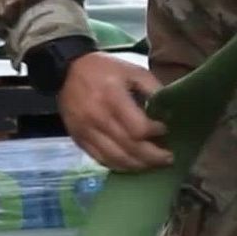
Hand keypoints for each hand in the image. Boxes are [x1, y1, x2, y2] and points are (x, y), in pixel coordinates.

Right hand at [58, 53, 173, 171]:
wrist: (67, 70)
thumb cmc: (105, 69)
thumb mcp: (132, 70)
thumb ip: (153, 88)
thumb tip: (169, 111)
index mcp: (113, 97)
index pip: (138, 128)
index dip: (155, 133)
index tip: (165, 129)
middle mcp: (98, 118)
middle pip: (129, 148)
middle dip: (153, 157)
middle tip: (168, 158)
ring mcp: (86, 131)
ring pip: (116, 159)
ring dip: (138, 166)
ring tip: (153, 164)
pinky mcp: (79, 139)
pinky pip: (101, 160)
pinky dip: (119, 166)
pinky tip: (132, 164)